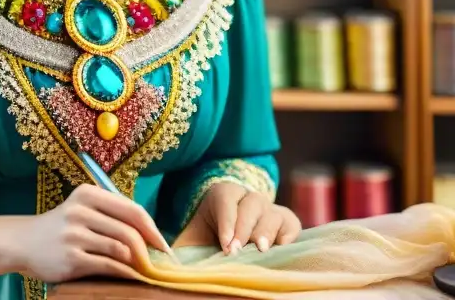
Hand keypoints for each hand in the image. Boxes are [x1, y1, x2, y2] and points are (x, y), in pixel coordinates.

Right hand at [14, 184, 173, 283]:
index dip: (152, 228)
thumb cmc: (61, 227)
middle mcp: (80, 211)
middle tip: (158, 262)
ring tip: (144, 269)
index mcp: (88, 194)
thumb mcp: (83, 209)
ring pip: (120, 248)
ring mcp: (74, 235)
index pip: (132, 210)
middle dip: (149, 249)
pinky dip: (124, 272)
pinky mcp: (71, 258)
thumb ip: (111, 215)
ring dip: (137, 262)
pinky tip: (130, 276)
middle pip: (129, 230)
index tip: (164, 245)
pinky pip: (107, 265)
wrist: (23, 242)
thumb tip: (150, 235)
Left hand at [174, 182, 299, 253]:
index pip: (225, 200)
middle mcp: (248, 196)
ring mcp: (269, 207)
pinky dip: (289, 235)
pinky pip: (291, 223)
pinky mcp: (286, 221)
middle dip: (244, 228)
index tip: (225, 245)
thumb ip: (179, 249)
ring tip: (262, 250)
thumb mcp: (191, 241)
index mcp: (222, 194)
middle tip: (237, 251)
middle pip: (251, 204)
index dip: (226, 221)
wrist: (226, 242)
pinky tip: (281, 249)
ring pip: (272, 212)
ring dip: (267, 231)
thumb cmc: (206, 240)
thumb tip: (163, 261)